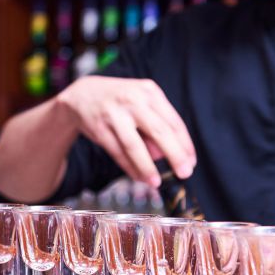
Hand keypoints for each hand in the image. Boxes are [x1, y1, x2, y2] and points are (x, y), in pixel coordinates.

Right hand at [55, 76, 195, 186]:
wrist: (83, 94)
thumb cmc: (121, 101)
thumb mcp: (142, 103)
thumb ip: (157, 126)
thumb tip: (169, 156)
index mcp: (149, 92)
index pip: (173, 121)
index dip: (185, 144)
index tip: (191, 162)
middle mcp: (133, 100)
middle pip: (158, 131)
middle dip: (174, 155)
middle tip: (184, 173)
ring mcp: (114, 114)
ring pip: (134, 145)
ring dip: (147, 167)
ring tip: (157, 182)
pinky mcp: (99, 128)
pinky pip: (117, 152)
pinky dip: (129, 167)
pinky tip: (139, 177)